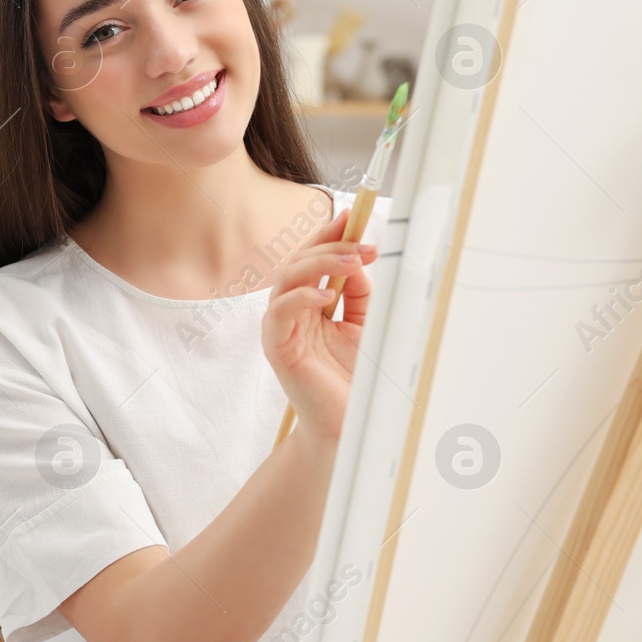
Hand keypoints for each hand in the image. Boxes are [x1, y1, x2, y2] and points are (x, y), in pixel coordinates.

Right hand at [260, 209, 376, 440]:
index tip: (354, 217)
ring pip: (286, 278)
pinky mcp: (277, 346)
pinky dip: (302, 297)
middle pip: (298, 261)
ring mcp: (281, 327)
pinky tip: (327, 295)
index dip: (329, 235)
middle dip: (331, 246)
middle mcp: (291, 311)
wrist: (345, 424)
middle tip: (363, 244)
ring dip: (320, 263)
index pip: (313, 258)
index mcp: (309, 303)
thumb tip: (358, 261)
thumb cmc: (351, 379)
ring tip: (353, 261)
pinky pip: (280, 311)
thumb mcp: (364, 326)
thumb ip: (359, 295)